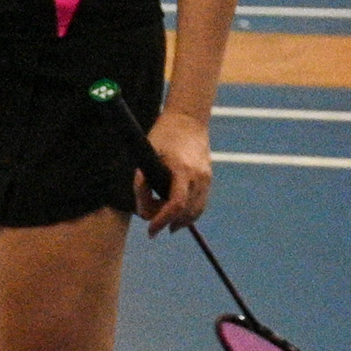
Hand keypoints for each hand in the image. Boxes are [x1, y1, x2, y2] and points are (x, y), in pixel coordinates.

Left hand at [137, 107, 214, 233]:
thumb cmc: (163, 135)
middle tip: (151, 220)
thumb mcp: (147, 155)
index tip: (151, 231)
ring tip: (161, 218)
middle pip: (186, 213)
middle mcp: (199, 176)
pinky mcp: (208, 179)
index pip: (176, 204)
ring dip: (179, 221)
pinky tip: (175, 216)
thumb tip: (143, 211)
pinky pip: (200, 205)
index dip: (162, 220)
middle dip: (167, 221)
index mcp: (183, 169)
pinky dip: (188, 214)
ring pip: (195, 212)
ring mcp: (206, 179)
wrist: (188, 120)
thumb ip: (142, 183)